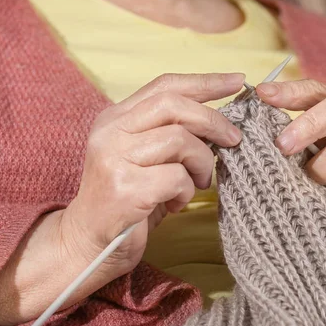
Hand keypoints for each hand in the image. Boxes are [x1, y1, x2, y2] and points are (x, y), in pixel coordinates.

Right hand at [0, 73, 244, 325]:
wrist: (88, 244)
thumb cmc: (128, 200)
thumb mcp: (147, 158)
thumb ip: (172, 133)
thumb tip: (222, 121)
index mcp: (116, 118)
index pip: (165, 85)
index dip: (205, 82)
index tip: (237, 81)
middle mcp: (110, 131)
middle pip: (174, 105)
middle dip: (213, 120)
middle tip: (234, 139)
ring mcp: (114, 158)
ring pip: (180, 140)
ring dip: (202, 163)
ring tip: (198, 183)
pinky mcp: (124, 188)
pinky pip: (177, 177)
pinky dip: (187, 192)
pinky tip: (176, 203)